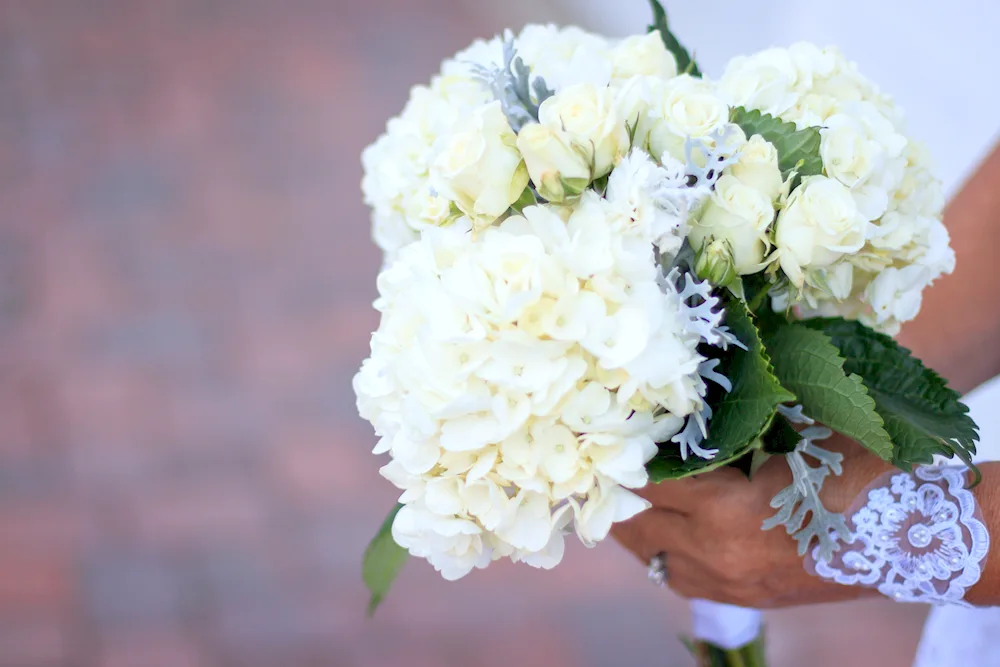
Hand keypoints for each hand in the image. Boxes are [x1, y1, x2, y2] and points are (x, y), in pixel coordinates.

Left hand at [612, 435, 895, 607]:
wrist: (908, 540)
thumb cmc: (856, 474)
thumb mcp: (795, 433)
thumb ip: (739, 417)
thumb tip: (690, 384)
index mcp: (725, 511)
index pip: (643, 481)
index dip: (619, 452)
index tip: (600, 428)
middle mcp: (714, 554)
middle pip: (635, 522)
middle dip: (615, 488)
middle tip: (603, 454)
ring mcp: (724, 583)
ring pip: (649, 554)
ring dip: (633, 521)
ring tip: (622, 487)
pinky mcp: (738, 598)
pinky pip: (674, 576)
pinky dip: (660, 548)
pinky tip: (661, 524)